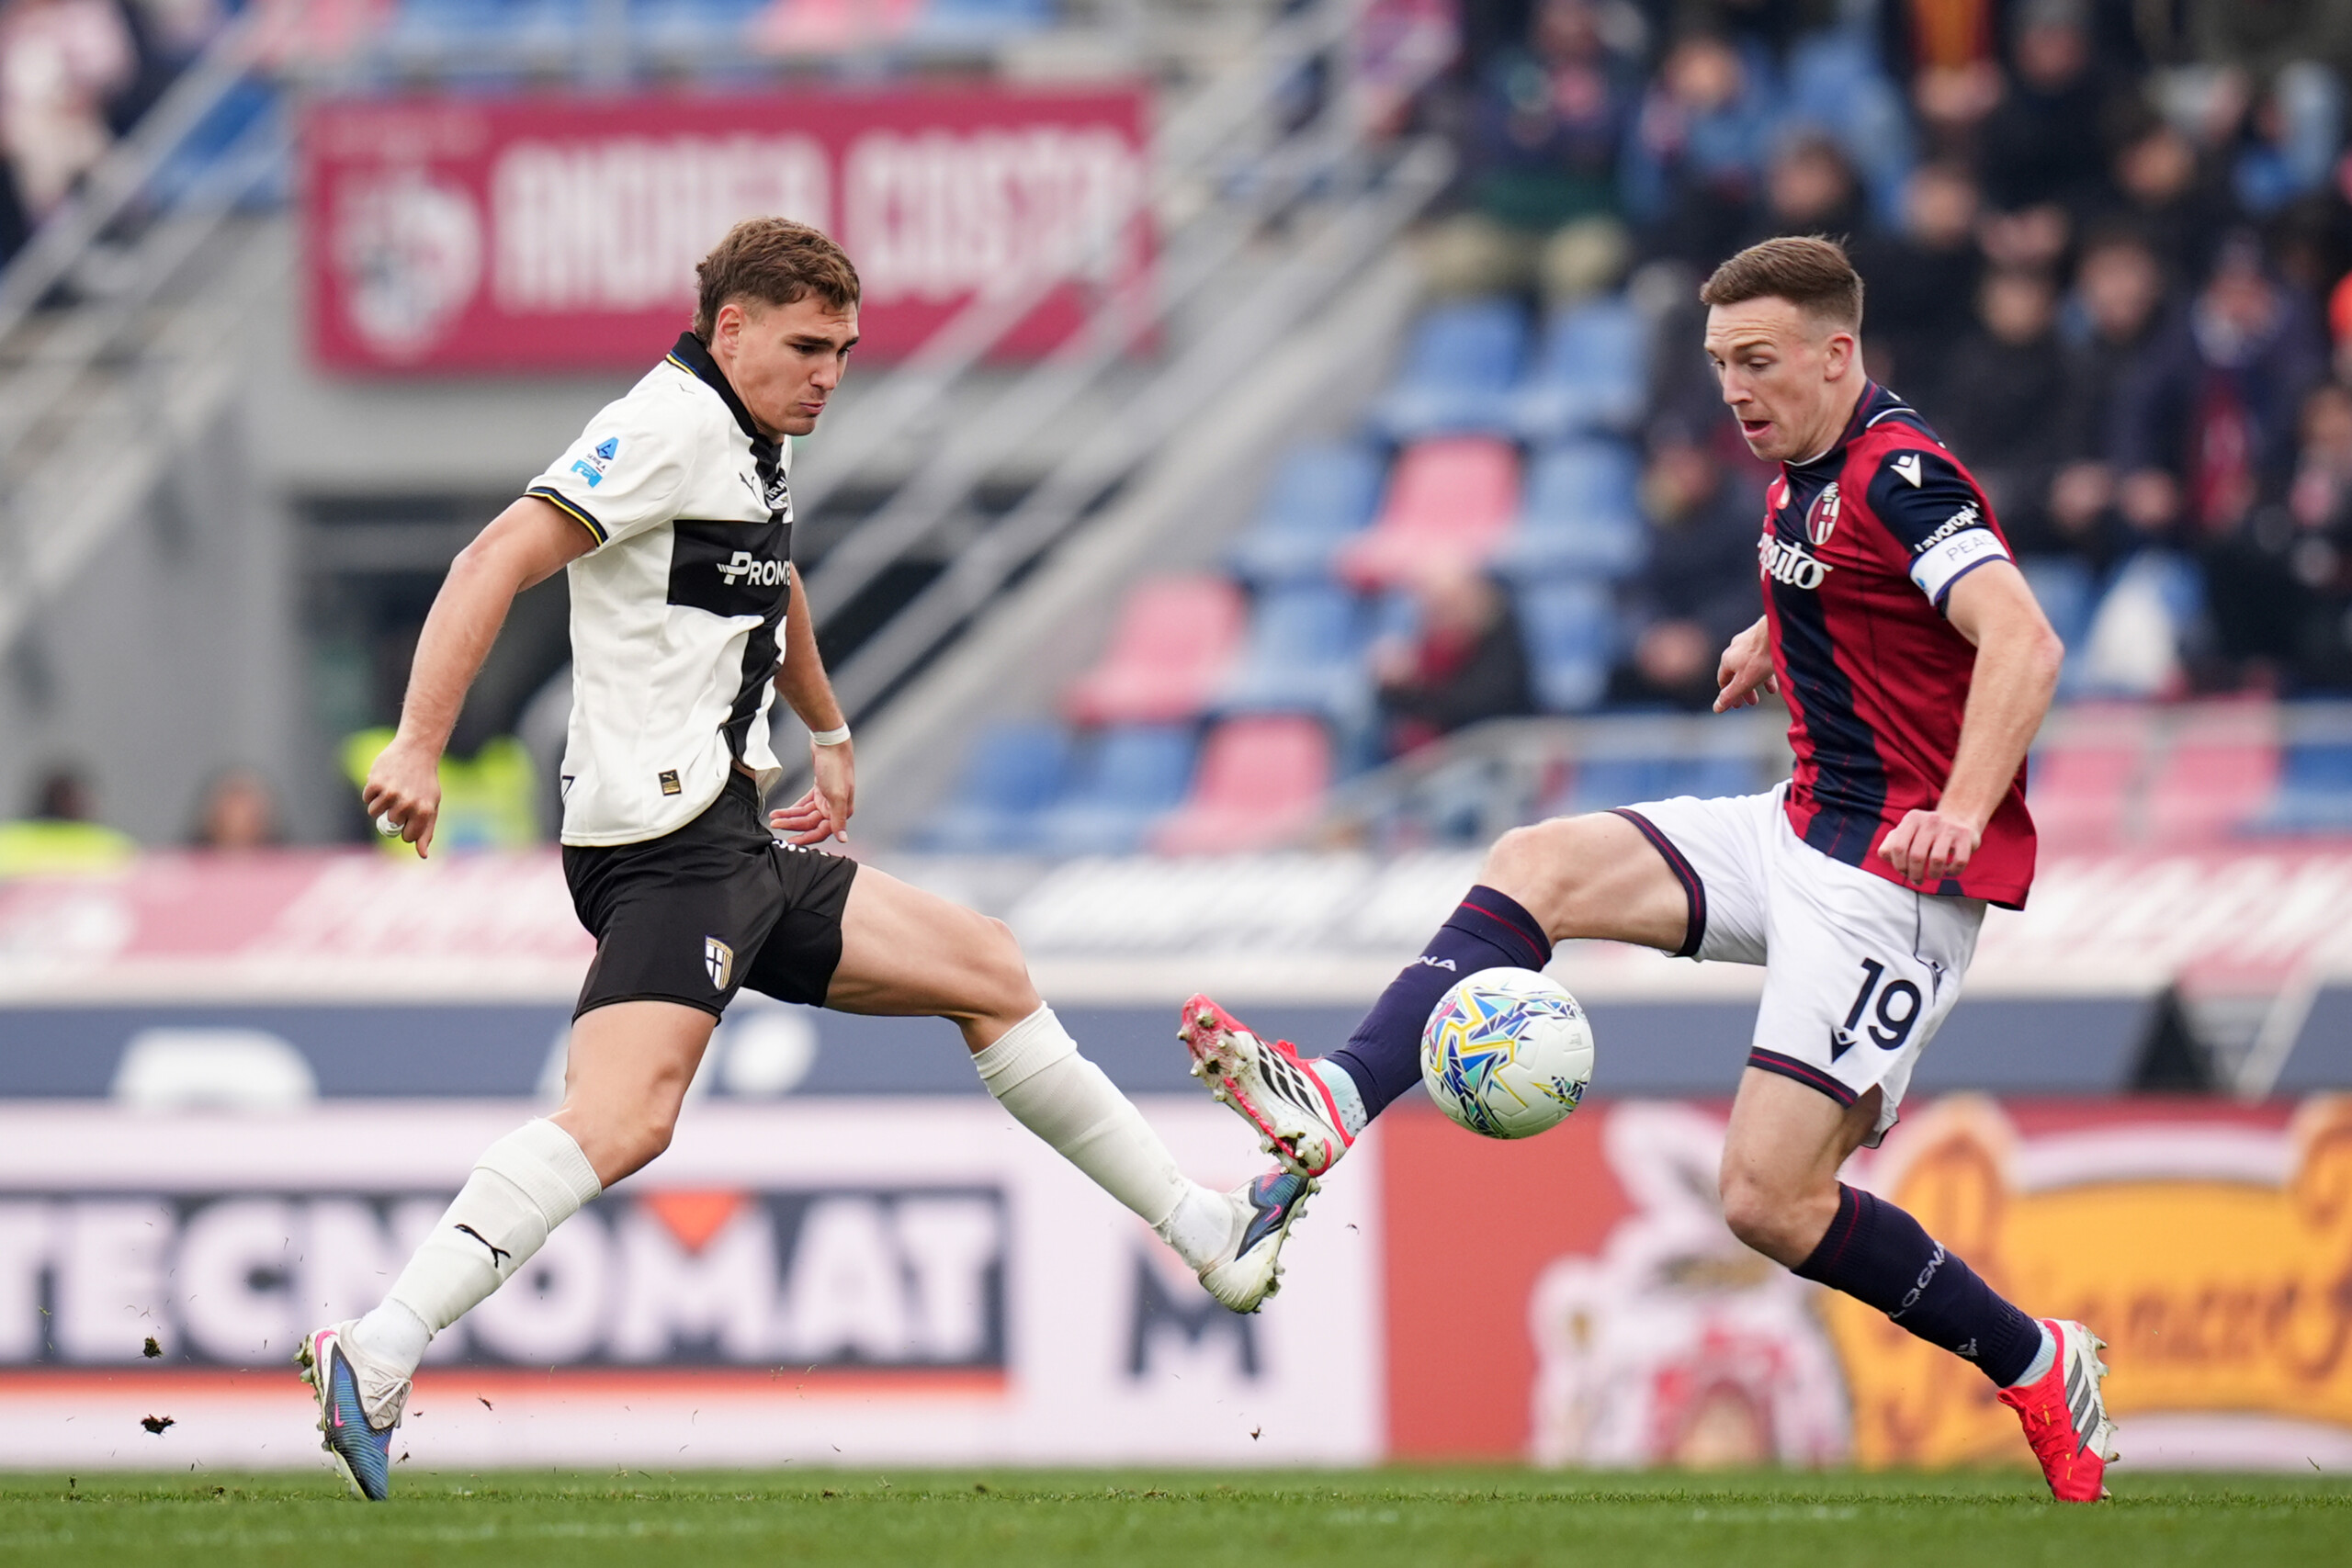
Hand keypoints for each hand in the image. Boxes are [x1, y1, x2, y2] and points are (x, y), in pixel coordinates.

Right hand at [360, 737, 441, 857]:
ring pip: (374, 812)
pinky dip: (372, 792)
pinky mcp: (376, 783)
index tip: (408, 816)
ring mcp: (391, 793)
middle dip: (392, 813)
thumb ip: (426, 831)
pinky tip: (383, 781)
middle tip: (401, 797)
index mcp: (423, 812)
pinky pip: (367, 798)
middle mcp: (407, 804)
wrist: (417, 751)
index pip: (406, 836)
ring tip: (391, 790)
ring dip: (379, 804)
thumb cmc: (425, 782)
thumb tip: (422, 855)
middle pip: (389, 823)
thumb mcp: (431, 806)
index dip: (405, 828)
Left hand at [766, 738, 854, 845]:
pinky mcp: (819, 789)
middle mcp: (835, 807)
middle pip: (810, 822)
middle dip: (792, 824)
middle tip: (776, 824)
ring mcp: (826, 798)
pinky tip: (784, 811)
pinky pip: (804, 804)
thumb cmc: (836, 766)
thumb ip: (838, 819)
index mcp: (841, 811)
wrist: (830, 743)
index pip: (821, 831)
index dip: (806, 838)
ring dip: (790, 815)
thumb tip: (843, 839)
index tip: (791, 842)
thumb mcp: (837, 795)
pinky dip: (794, 808)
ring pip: (805, 813)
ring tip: (775, 816)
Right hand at [1712, 618, 1776, 711]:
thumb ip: (1730, 695)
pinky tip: (1776, 671)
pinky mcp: (1763, 636)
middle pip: (1738, 673)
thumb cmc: (1761, 656)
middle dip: (1746, 689)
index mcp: (1727, 660)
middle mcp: (1735, 649)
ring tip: (1770, 689)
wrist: (1778, 631)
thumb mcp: (1744, 682)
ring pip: (1752, 665)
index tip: (1737, 705)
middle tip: (1753, 701)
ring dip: (1759, 679)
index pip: (1723, 681)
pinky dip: (1767, 667)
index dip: (1729, 695)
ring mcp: (1749, 641)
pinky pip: (1763, 656)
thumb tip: (1716, 708)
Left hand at [1878, 807, 1980, 885]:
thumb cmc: (1926, 831)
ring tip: (1933, 876)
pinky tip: (1949, 870)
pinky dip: (1953, 871)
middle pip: (1916, 856)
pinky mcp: (1966, 836)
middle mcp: (1930, 820)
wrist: (1958, 816)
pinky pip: (1959, 861)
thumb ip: (1891, 843)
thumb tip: (1884, 854)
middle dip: (1915, 874)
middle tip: (1917, 880)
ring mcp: (1949, 828)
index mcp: (1912, 819)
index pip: (1898, 847)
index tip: (1904, 872)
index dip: (1899, 865)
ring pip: (1937, 860)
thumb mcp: (1907, 831)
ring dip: (1934, 875)